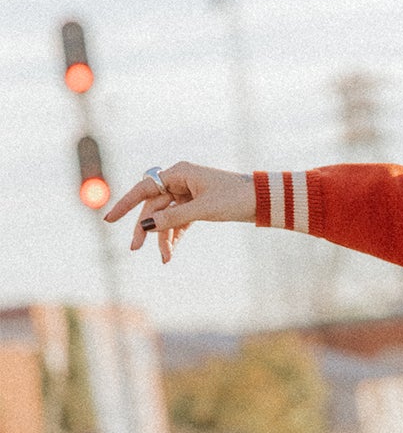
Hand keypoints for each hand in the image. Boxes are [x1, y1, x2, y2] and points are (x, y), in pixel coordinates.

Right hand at [105, 161, 255, 262]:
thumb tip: (148, 226)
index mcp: (178, 174)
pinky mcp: (197, 206)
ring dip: (164, 237)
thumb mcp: (202, 210)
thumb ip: (174, 218)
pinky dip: (176, 235)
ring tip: (165, 258)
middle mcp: (180, 181)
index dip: (125, 204)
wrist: (263, 200)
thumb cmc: (235, 198)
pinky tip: (171, 250)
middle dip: (147, 228)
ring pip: (167, 217)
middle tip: (135, 248)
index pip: (144, 189)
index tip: (110, 219)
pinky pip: (180, 221)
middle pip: (154, 206)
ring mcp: (188, 194)